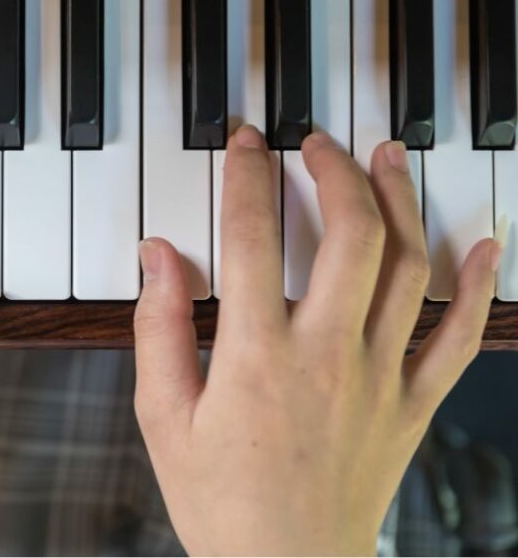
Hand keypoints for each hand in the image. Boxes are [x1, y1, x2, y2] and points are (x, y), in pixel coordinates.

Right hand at [134, 126, 500, 554]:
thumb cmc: (221, 502)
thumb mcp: (163, 417)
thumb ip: (158, 329)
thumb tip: (158, 257)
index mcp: (257, 356)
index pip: (252, 237)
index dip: (246, 176)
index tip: (243, 144)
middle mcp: (327, 355)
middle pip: (350, 234)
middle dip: (335, 170)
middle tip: (315, 142)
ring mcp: (380, 378)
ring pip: (407, 268)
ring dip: (399, 200)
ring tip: (384, 157)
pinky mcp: (413, 405)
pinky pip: (461, 338)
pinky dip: (478, 287)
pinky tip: (485, 244)